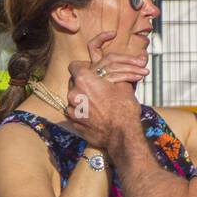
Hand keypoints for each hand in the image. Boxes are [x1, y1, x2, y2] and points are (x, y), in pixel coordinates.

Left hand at [64, 32, 145, 150]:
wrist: (122, 135)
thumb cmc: (125, 108)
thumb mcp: (123, 85)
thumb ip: (115, 72)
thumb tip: (124, 62)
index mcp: (84, 80)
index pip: (74, 65)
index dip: (83, 67)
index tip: (91, 71)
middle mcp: (73, 93)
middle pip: (73, 81)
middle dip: (83, 82)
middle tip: (98, 86)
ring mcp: (71, 109)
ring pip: (73, 97)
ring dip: (82, 96)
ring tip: (98, 101)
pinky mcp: (73, 122)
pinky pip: (74, 111)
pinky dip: (82, 110)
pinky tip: (95, 113)